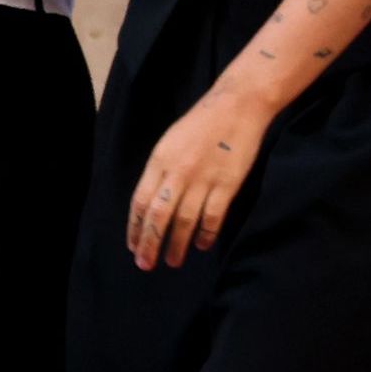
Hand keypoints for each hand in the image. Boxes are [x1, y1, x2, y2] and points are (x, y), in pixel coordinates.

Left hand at [127, 85, 270, 271]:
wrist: (237, 106)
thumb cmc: (201, 124)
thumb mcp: (170, 143)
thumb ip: (160, 172)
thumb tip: (151, 204)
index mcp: (159, 161)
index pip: (140, 202)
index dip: (135, 228)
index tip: (133, 247)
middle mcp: (177, 172)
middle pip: (158, 216)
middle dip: (150, 244)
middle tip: (145, 265)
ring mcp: (203, 179)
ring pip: (184, 221)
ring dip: (177, 245)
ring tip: (173, 261)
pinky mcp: (227, 184)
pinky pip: (213, 217)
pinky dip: (206, 234)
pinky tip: (202, 245)